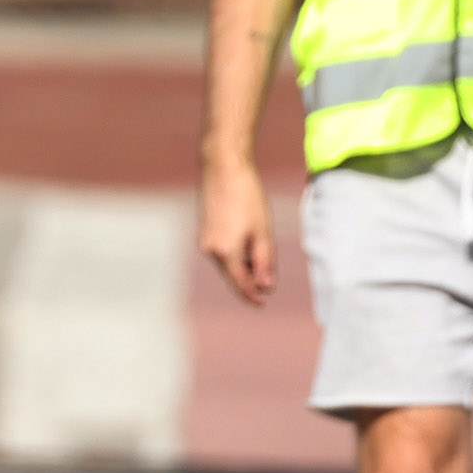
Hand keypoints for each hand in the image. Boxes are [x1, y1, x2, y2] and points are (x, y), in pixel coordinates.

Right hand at [199, 155, 275, 304]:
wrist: (223, 168)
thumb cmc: (247, 197)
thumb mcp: (262, 232)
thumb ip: (264, 262)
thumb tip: (265, 286)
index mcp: (226, 252)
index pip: (240, 284)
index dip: (252, 296)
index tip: (262, 304)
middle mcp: (210, 249)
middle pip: (232, 275)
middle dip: (248, 280)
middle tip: (267, 279)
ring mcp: (204, 239)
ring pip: (226, 262)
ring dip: (242, 265)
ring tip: (260, 252)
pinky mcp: (204, 230)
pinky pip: (220, 251)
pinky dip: (234, 253)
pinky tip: (246, 240)